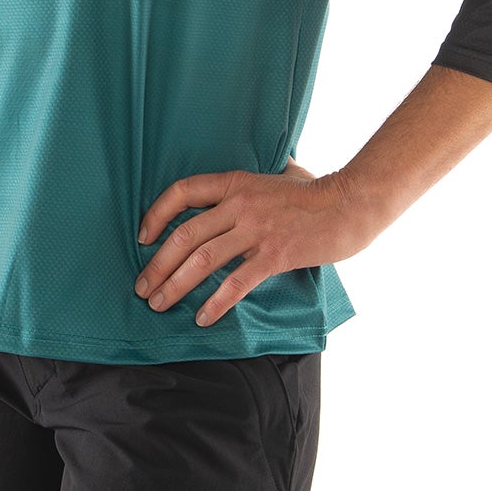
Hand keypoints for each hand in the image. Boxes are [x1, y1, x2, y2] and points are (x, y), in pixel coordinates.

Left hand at [133, 159, 375, 326]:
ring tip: (159, 305)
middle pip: (185, 234)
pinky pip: (236, 282)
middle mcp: (240, 204)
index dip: (157, 214)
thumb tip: (255, 173)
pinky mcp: (274, 255)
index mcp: (236, 182)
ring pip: (203, 260)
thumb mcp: (280, 172)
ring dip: (176, 286)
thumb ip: (259, 175)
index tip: (143, 238)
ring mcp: (256, 230)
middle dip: (157, 265)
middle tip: (142, 288)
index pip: (182, 191)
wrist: (349, 205)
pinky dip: (216, 303)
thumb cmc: (317, 190)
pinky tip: (203, 318)